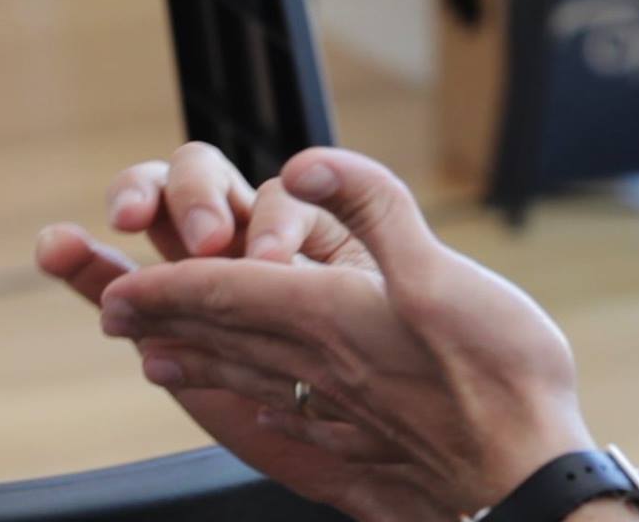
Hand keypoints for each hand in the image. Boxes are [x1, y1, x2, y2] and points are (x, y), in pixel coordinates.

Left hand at [96, 148, 597, 519]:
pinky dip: (263, 403)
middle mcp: (322, 366)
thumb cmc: (495, 372)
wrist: (527, 474)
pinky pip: (297, 415)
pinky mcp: (373, 438)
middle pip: (224, 337)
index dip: (166, 289)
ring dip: (198, 364)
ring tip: (157, 362)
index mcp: (328, 318)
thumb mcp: (436, 268)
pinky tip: (261, 409)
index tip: (115, 291)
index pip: (224, 296)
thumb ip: (372, 209)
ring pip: (253, 378)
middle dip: (164, 321)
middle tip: (111, 317)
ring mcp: (345, 407)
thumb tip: (299, 165)